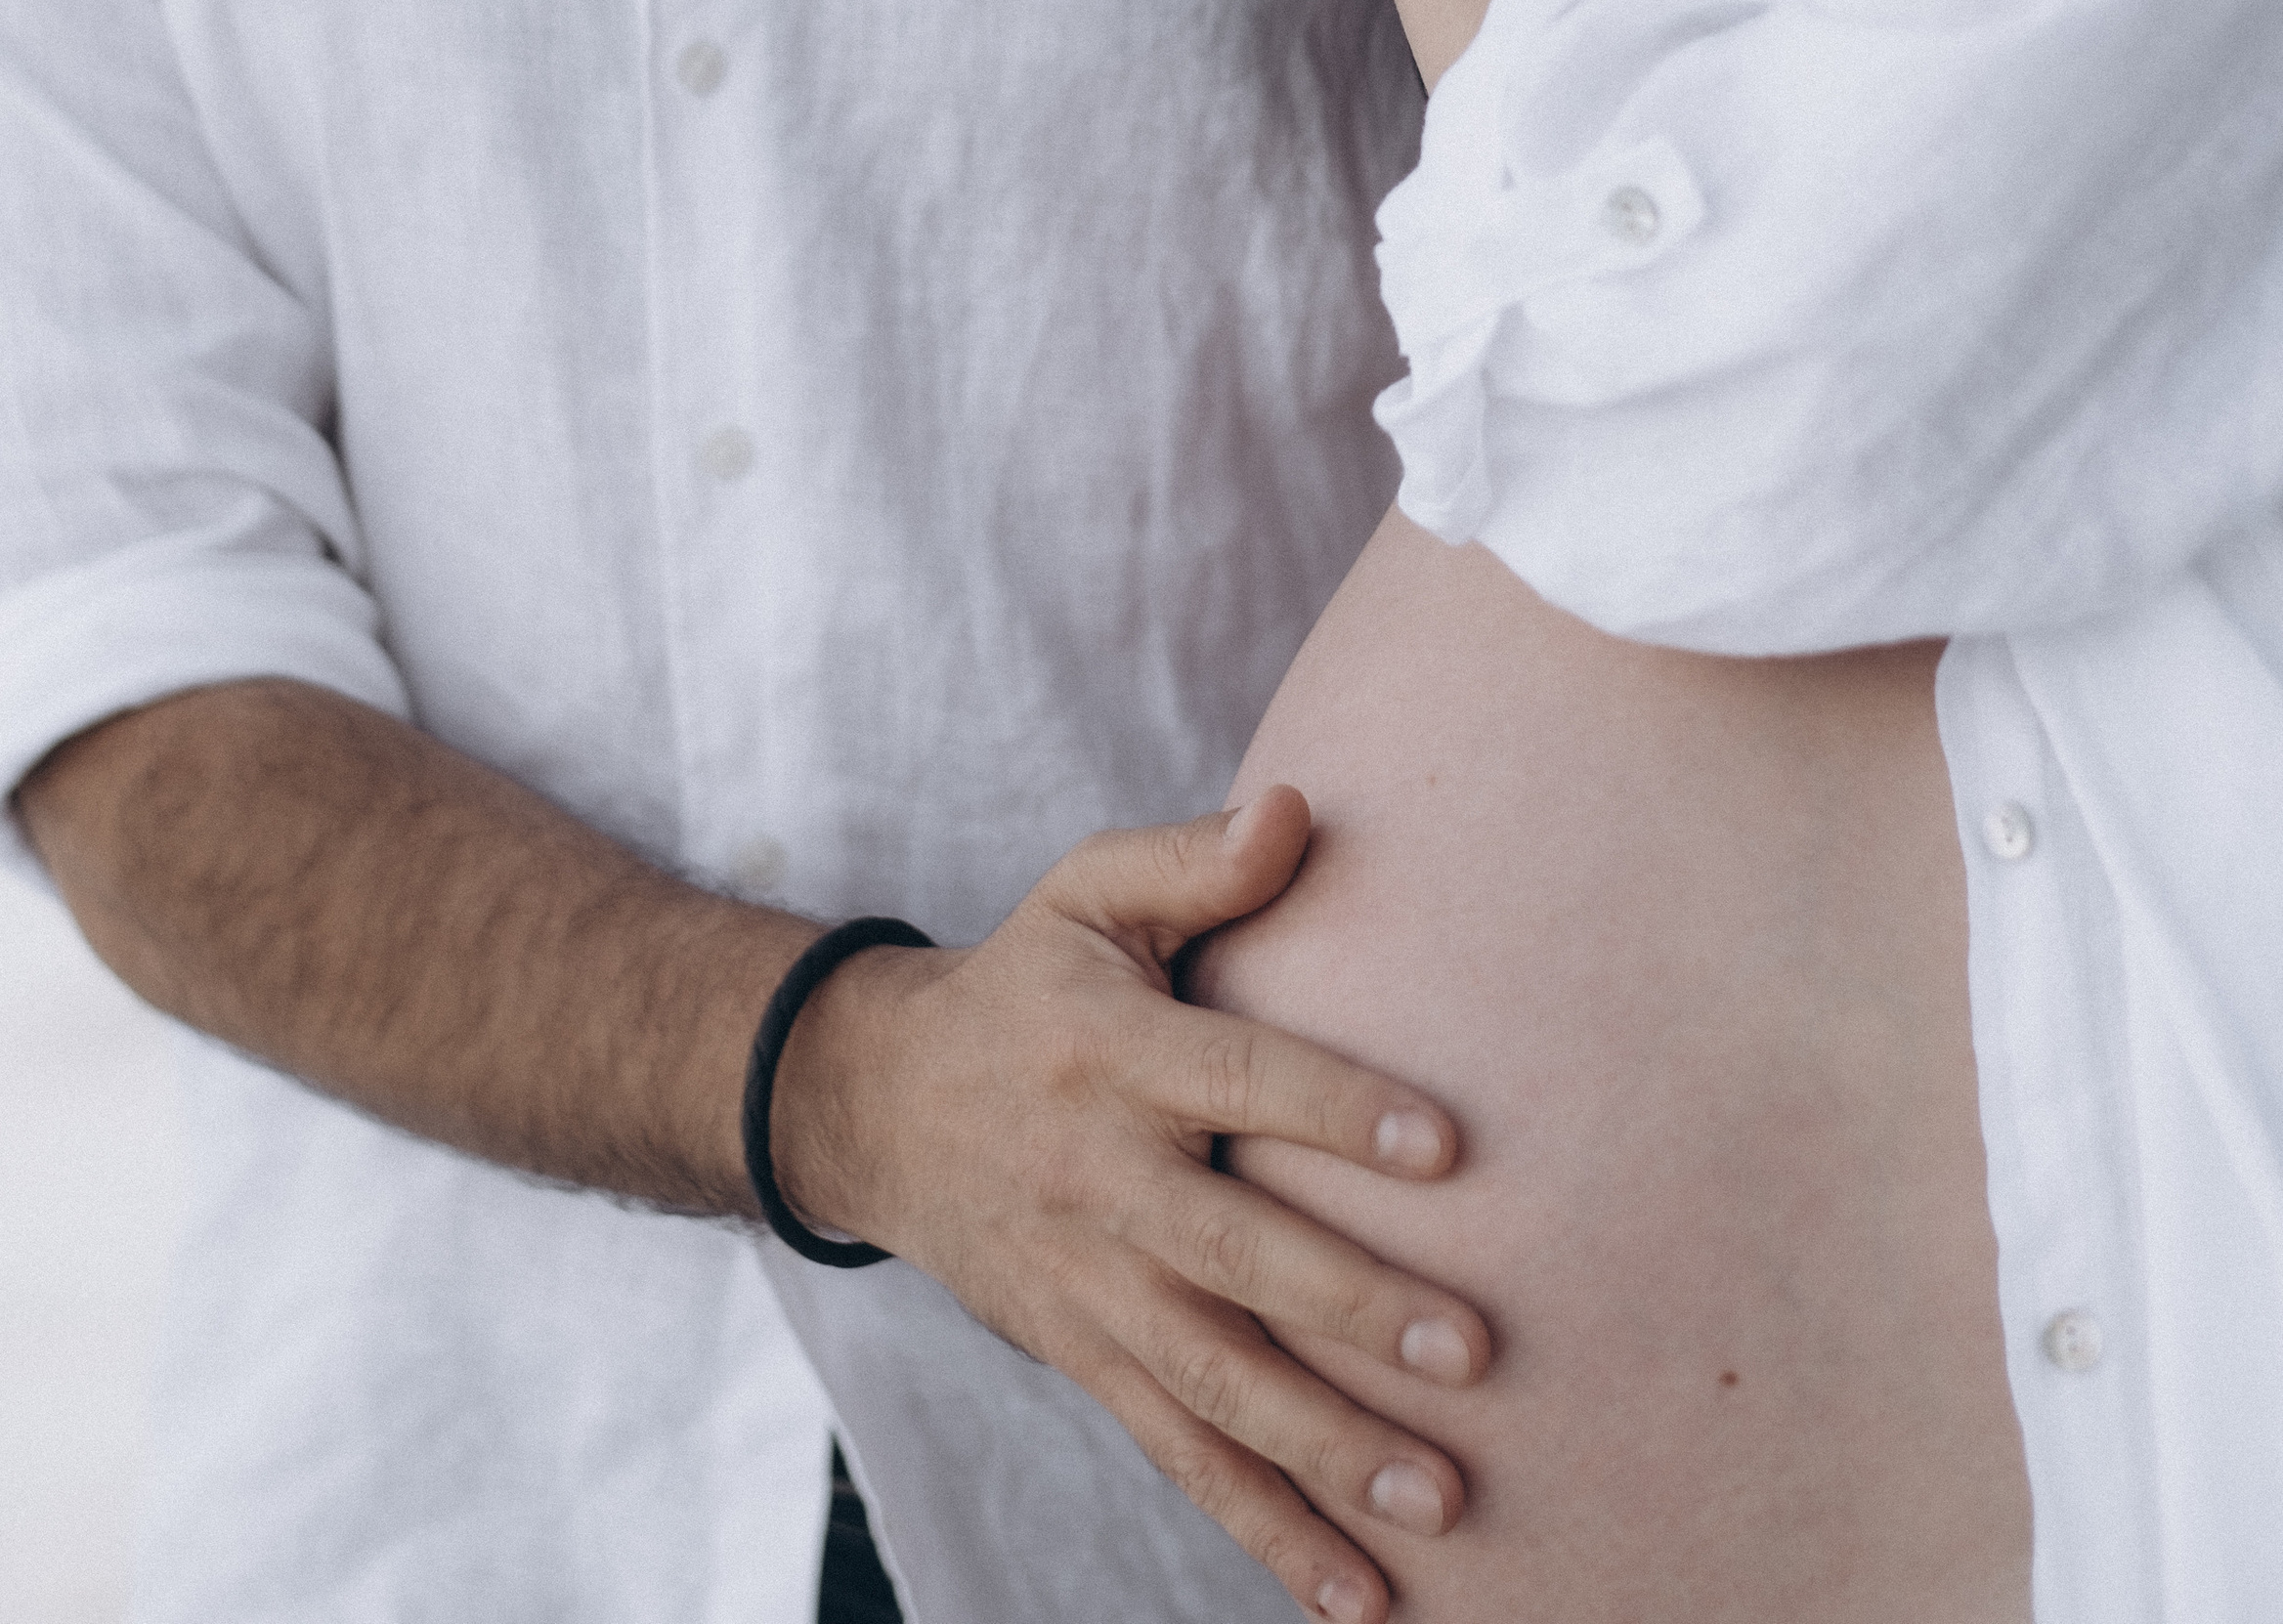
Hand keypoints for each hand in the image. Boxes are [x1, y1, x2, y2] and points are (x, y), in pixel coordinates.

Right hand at [770, 788, 1487, 1623]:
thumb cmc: (1030, 982)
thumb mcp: (1087, 893)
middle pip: (1233, 1253)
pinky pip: (1181, 1456)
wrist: (880, 1104)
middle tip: (1473, 1352)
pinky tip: (1360, 1597)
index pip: (1236, 1077)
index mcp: (1110, 1050)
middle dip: (1351, 1308)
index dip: (1334, 1110)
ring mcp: (1091, 1285)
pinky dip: (1266, 1532)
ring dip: (1326, 1451)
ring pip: (1213, 1383)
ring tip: (1440, 1499)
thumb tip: (1299, 808)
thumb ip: (1194, 858)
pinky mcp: (1087, 1359)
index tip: (1446, 1151)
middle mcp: (1100, 1177)